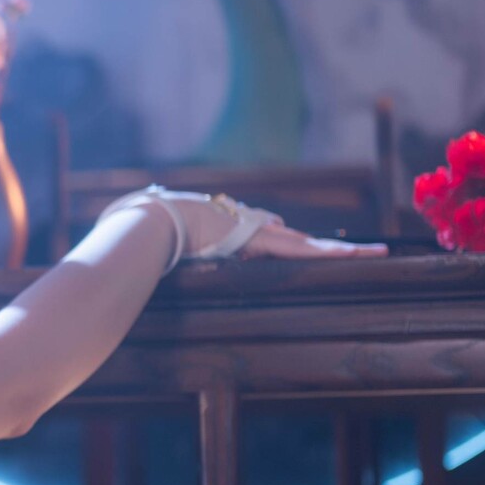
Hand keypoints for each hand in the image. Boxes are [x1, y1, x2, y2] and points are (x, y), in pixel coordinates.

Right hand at [102, 186, 390, 262]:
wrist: (148, 222)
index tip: (287, 237)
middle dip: (317, 246)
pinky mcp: (264, 243)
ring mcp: (254, 233)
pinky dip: (334, 254)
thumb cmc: (139, 230)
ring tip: (375, 253)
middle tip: (354, 251)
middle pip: (287, 237)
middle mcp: (244, 225)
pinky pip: (306, 251)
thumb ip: (142, 246)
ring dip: (340, 251)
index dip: (276, 237)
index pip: (257, 234)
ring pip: (305, 244)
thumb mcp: (147, 239)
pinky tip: (362, 255)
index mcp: (221, 227)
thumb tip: (110, 262)